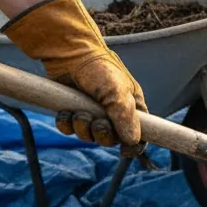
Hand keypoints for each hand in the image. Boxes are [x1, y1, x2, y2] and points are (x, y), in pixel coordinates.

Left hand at [2, 0, 146, 147]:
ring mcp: (91, 113)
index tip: (125, 151)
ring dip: (82, 128)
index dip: (134, 146)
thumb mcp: (118, 92)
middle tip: (97, 122)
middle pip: (111, 140)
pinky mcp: (72, 112)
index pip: (139, 134)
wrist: (69, 55)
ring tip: (79, 111)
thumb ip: (126, 118)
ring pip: (88, 137)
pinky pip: (69, 131)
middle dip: (102, 134)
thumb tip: (133, 142)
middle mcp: (113, 112)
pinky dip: (67, 124)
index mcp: (132, 107)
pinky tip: (66, 111)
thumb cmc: (100, 69)